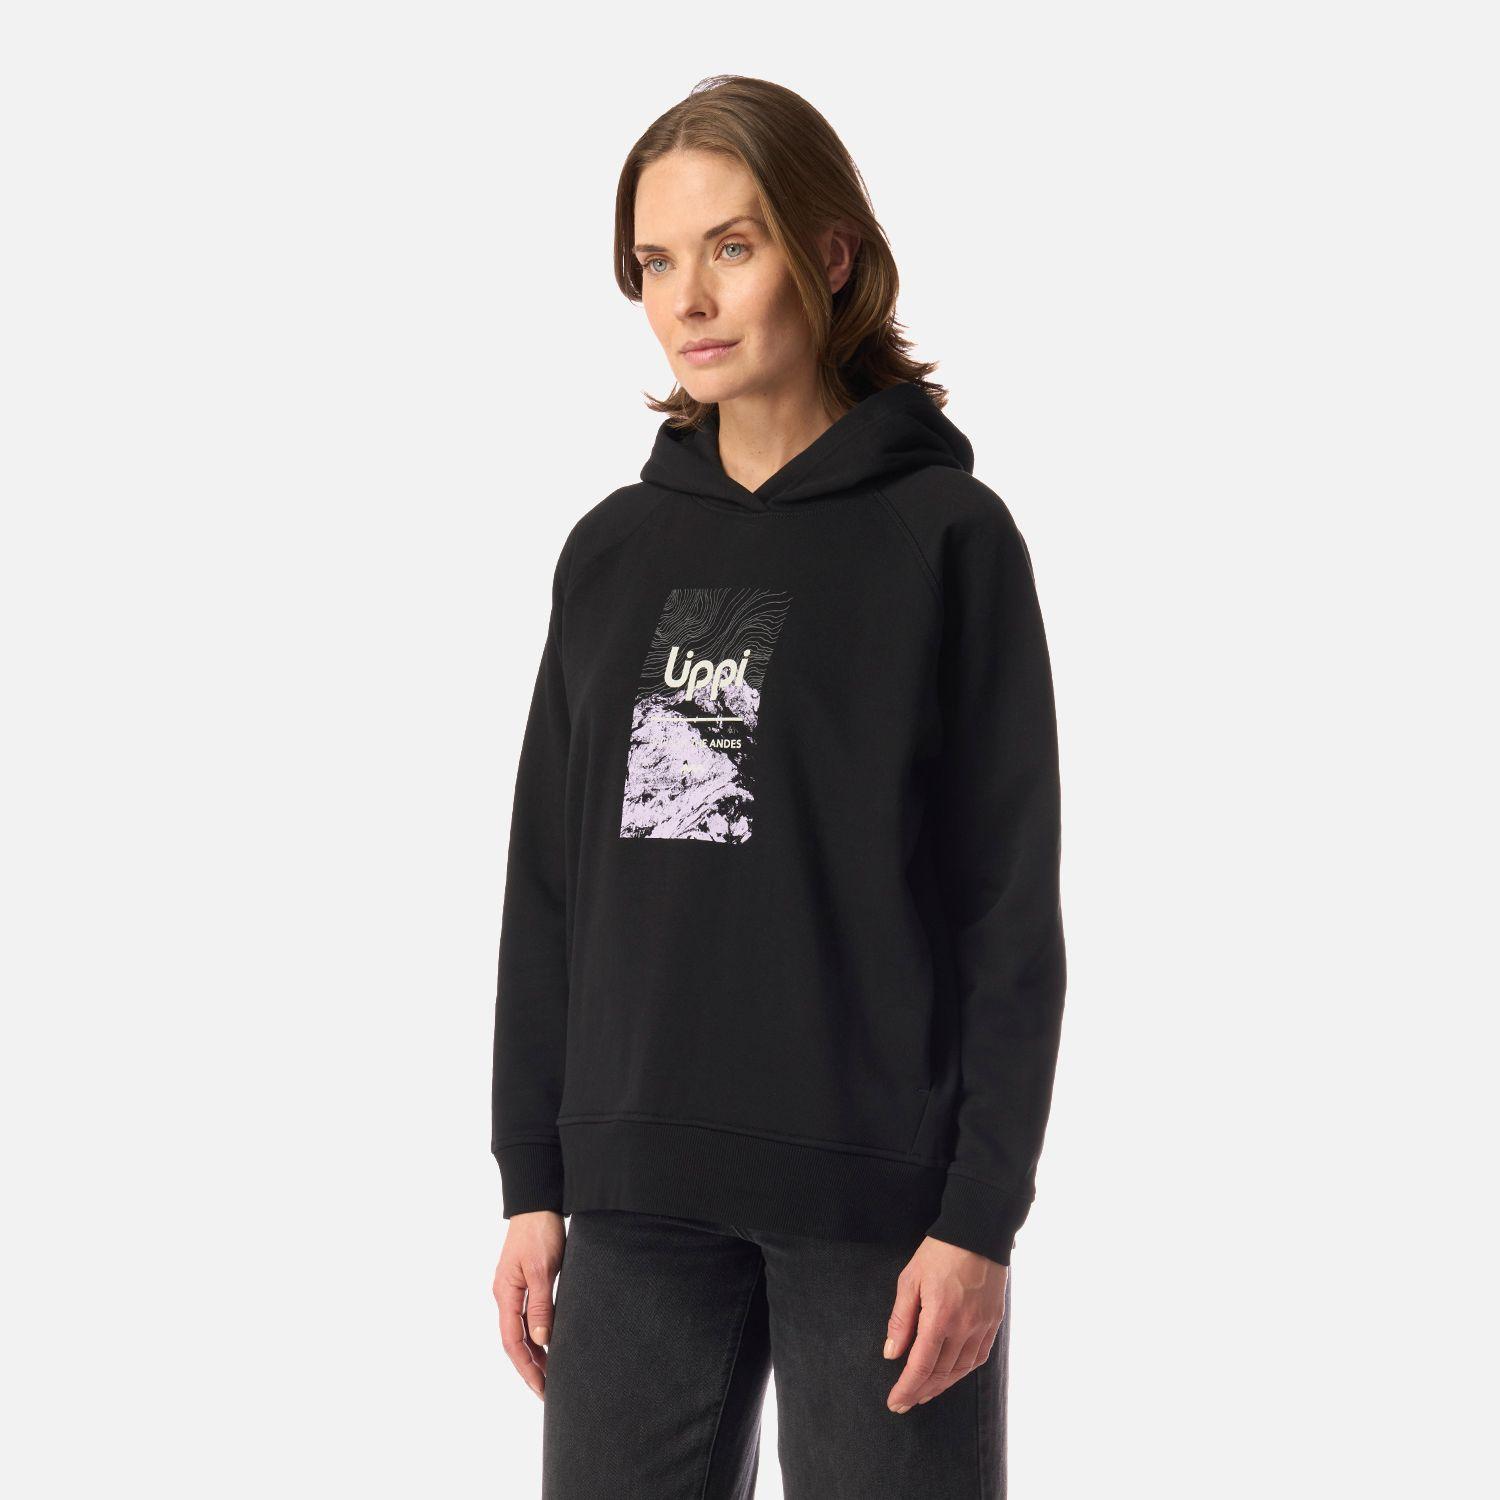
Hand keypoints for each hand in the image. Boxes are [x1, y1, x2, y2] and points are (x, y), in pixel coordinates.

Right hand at [493, 1210, 565, 1400]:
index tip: (541, 1388)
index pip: (512, 1342)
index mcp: (505, 1294)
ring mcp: (514, 1288)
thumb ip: (541, 1304)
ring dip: (535, 1353)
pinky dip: (538, 1334)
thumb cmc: (539, 1231)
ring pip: (521, 1330)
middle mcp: (506, 1295)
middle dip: (530, 1367)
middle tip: (549, 1391)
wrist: (538, 1202)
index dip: (526, 1367)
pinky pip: (528, 1316)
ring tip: (552, 1375)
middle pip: (515, 1341)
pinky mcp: (525, 1281)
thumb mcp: (542, 1268)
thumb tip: (541, 1340)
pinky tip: (550, 1343)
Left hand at [882, 1236, 1006, 1412]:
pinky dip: (963, 1371)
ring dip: (941, 1386)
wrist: (978, 1233)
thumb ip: (901, 1320)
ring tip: (924, 1393)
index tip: (894, 1402)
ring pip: (961, 1369)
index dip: (906, 1388)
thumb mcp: (910, 1280)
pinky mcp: (994, 1322)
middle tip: (904, 1403)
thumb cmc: (939, 1253)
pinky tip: (952, 1375)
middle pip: (940, 1373)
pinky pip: (979, 1357)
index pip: (920, 1366)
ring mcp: (982, 1326)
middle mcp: (964, 1328)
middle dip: (920, 1392)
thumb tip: (891, 1353)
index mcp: (940, 1317)